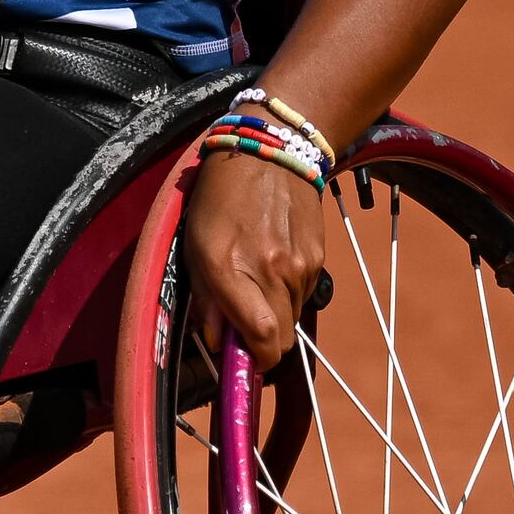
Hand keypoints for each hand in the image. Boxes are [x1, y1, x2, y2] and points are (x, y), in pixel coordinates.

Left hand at [178, 151, 332, 375]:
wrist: (270, 152)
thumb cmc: (221, 198)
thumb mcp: (195, 246)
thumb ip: (205, 298)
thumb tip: (218, 340)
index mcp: (232, 269)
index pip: (262, 339)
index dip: (257, 361)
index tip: (246, 360)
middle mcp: (271, 271)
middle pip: (282, 339)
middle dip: (263, 342)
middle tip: (244, 324)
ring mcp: (300, 265)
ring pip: (293, 317)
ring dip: (276, 313)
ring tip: (256, 279)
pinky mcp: (318, 257)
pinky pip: (304, 294)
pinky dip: (288, 292)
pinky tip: (273, 262)